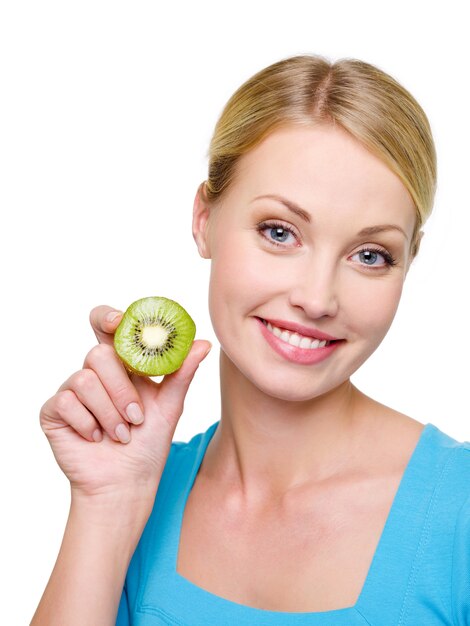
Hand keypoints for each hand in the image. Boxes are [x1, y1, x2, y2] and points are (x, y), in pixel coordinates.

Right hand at [40, 305, 210, 502]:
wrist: (126, 483)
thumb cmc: (148, 443)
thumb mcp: (170, 405)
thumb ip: (182, 372)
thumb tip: (204, 343)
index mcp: (122, 365)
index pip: (108, 327)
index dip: (109, 317)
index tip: (119, 321)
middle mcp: (95, 373)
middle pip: (98, 354)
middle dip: (121, 389)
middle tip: (136, 417)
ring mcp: (72, 391)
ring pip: (83, 379)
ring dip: (109, 412)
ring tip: (122, 434)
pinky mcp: (54, 411)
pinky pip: (65, 402)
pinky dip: (86, 423)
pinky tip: (96, 438)